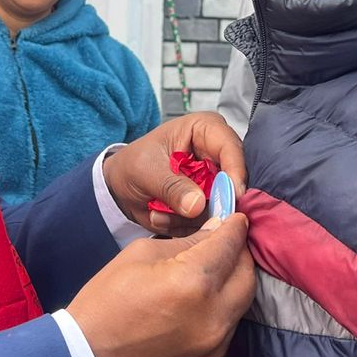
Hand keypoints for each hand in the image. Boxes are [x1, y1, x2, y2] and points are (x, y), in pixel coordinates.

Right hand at [67, 213, 254, 356]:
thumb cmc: (104, 304)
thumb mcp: (139, 256)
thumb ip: (185, 244)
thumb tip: (215, 234)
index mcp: (193, 283)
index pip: (230, 245)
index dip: (235, 227)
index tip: (235, 219)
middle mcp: (213, 317)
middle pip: (247, 275)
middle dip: (240, 254)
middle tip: (227, 244)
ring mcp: (214, 346)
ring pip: (240, 305)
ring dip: (231, 284)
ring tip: (214, 273)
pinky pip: (226, 330)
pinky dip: (220, 312)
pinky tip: (200, 304)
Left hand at [102, 111, 245, 235]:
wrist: (121, 186)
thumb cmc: (133, 164)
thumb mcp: (146, 171)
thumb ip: (171, 186)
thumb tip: (197, 205)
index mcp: (204, 130)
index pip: (231, 147)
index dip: (235, 171)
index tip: (233, 196)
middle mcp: (216, 155)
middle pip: (235, 181)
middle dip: (213, 203)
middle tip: (188, 214)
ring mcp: (214, 183)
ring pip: (222, 206)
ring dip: (190, 219)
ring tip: (160, 213)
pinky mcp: (209, 205)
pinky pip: (209, 222)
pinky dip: (186, 227)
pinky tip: (162, 218)